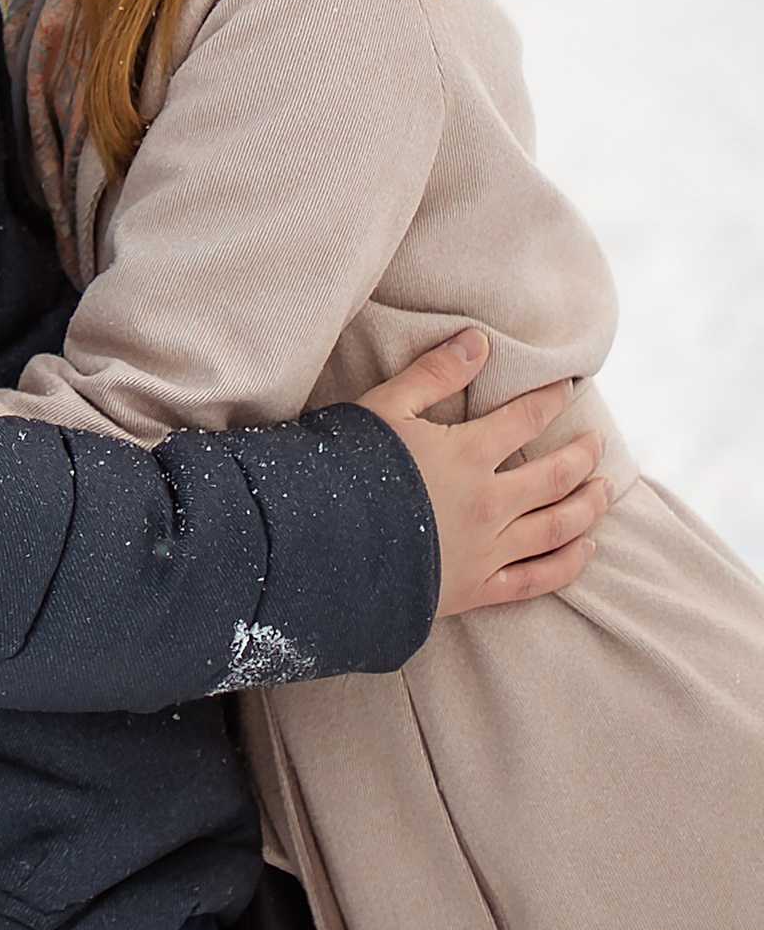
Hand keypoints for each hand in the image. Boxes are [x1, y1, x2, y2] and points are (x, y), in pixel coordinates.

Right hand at [360, 328, 609, 617]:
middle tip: (598, 442)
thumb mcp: (385, 409)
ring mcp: (488, 550)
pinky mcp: (477, 589)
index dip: (550, 399)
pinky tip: (586, 550)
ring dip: (588, 506)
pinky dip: (568, 564)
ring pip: (557, 527)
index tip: (568, 386)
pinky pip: (537, 580)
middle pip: (555, 476)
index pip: (526, 419)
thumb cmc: (348, 470)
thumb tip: (479, 340)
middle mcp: (490, 503)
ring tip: (606, 490)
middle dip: (582, 455)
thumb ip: (434, 374)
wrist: (323, 548)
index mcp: (469, 455)